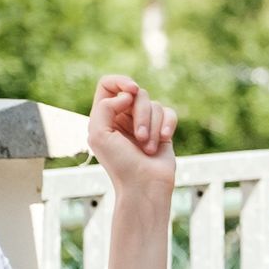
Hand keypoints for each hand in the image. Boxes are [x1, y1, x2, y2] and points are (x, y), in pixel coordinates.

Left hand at [86, 75, 176, 202]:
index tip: (132, 91)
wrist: (144, 186)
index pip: (109, 84)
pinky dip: (167, 125)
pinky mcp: (162, 129)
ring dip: (152, 127)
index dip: (121, 82)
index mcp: (104, 116)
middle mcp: (123, 117)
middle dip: (141, 115)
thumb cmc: (120, 164)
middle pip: (136, 94)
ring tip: (148, 148)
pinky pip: (169, 113)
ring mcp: (144, 123)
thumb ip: (105, 107)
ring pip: (154, 104)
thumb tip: (127, 96)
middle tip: (139, 137)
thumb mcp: (99, 135)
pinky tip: (163, 140)